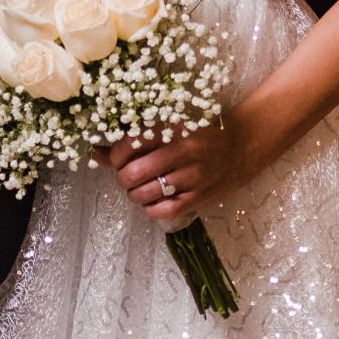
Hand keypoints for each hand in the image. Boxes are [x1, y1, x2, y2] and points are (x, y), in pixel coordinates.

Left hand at [106, 120, 253, 226]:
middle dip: (123, 179)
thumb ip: (134, 140)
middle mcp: (181, 152)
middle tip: (129, 177)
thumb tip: (95, 151)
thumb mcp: (170, 128)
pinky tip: (155, 201)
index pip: (128, 146)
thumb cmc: (199, 135)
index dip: (115, 157)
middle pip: (132, 174)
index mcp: (171, 129)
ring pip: (144, 195)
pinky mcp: (199, 198)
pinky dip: (151, 208)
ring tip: (142, 189)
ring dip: (135, 195)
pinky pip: (162, 211)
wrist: (243, 145)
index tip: (119, 160)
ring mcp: (192, 177)